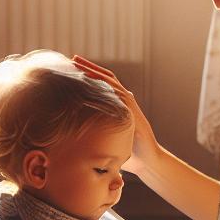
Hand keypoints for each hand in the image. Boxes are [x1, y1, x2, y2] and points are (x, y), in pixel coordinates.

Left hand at [72, 55, 157, 173]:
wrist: (147, 160)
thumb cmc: (128, 153)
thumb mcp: (109, 139)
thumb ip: (97, 133)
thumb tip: (74, 137)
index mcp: (118, 105)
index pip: (101, 84)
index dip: (88, 75)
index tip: (72, 68)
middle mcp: (125, 100)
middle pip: (106, 78)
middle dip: (89, 67)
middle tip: (72, 58)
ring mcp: (130, 104)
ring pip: (111, 82)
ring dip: (95, 72)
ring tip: (80, 64)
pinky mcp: (134, 111)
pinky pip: (120, 95)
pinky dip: (108, 86)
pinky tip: (95, 80)